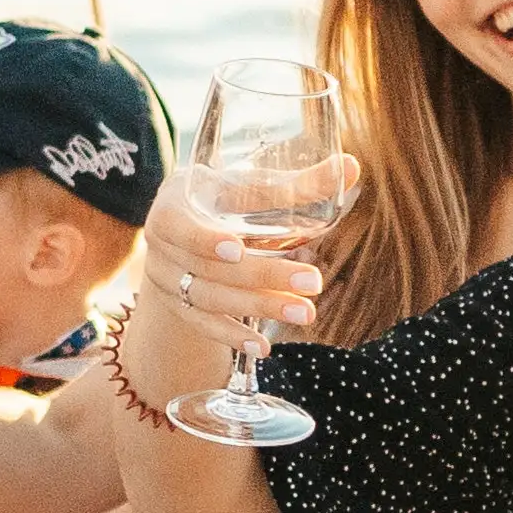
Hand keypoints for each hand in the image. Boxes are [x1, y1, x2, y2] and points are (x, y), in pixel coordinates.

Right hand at [134, 202, 325, 348]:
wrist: (183, 225)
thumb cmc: (220, 197)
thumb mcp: (246, 186)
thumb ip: (295, 183)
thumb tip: (351, 166)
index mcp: (171, 207)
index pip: (180, 226)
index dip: (205, 239)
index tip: (238, 247)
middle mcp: (160, 247)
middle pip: (210, 269)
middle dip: (263, 277)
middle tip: (312, 282)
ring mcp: (165, 281)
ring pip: (209, 300)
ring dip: (258, 307)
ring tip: (304, 312)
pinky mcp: (177, 306)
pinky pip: (202, 326)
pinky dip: (232, 336)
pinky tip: (263, 347)